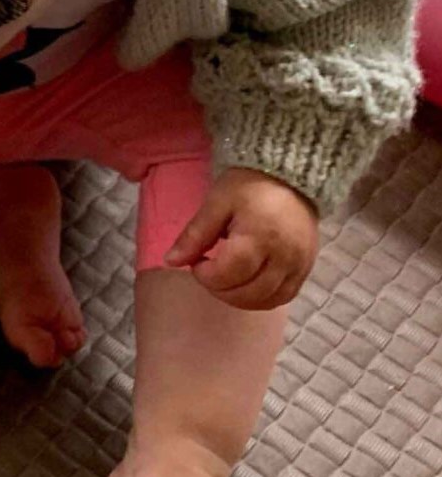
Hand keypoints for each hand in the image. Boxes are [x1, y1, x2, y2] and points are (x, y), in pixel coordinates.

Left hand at [166, 167, 318, 309]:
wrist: (289, 176)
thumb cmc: (249, 186)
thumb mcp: (216, 203)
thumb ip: (195, 235)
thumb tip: (170, 261)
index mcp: (259, 236)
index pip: (229, 274)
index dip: (206, 276)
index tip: (197, 262)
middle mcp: (284, 256)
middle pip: (249, 293)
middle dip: (219, 290)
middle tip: (208, 273)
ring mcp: (299, 265)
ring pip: (267, 300)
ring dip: (239, 299)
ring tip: (225, 280)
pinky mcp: (307, 268)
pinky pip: (285, 296)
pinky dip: (262, 299)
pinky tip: (246, 287)